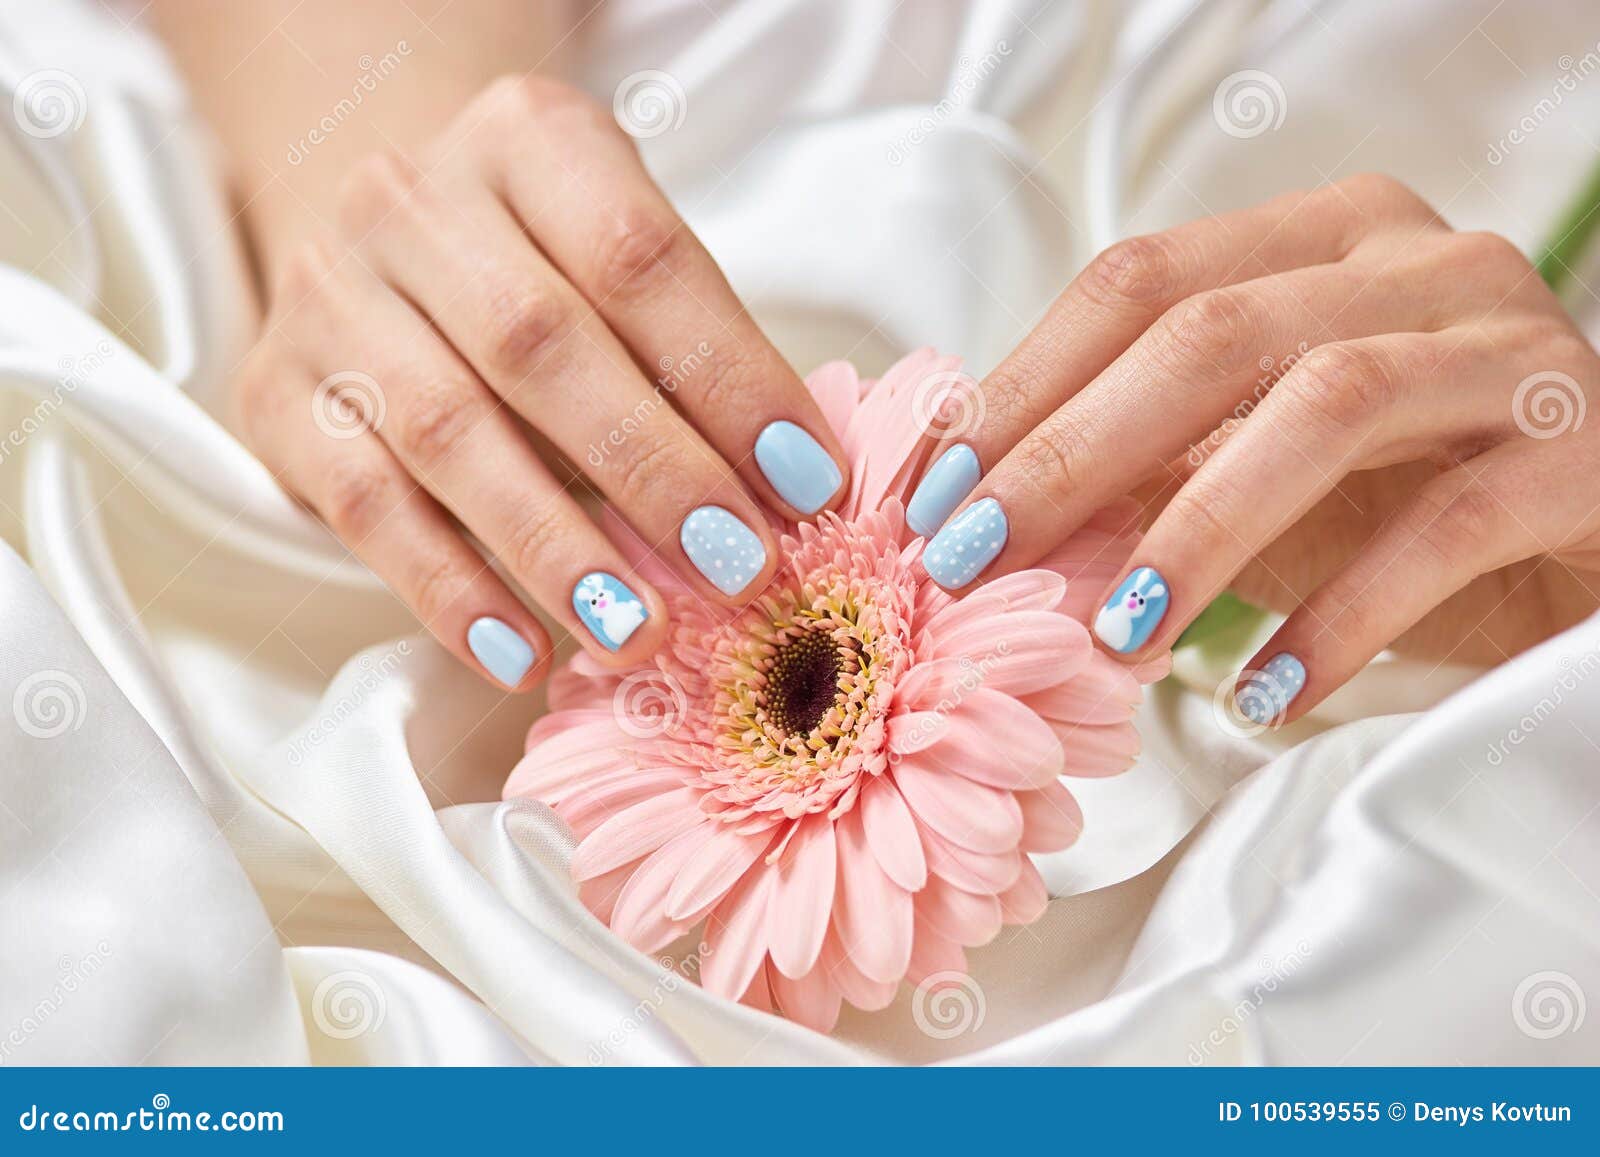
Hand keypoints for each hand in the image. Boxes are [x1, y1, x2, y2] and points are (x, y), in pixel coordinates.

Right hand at [233, 77, 847, 688]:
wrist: (384, 240)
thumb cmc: (541, 263)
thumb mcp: (622, 259)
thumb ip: (693, 352)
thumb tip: (788, 492)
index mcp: (525, 139)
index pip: (639, 257)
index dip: (730, 377)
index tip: (806, 483)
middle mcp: (410, 200)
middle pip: (539, 343)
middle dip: (652, 470)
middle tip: (736, 568)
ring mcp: (328, 294)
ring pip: (448, 432)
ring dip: (555, 546)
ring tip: (640, 632)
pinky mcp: (275, 393)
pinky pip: (364, 505)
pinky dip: (449, 590)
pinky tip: (523, 653)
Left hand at [911, 173, 1599, 723]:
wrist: (1584, 550)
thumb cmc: (1400, 504)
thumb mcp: (1251, 473)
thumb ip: (1143, 466)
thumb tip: (975, 505)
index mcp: (1322, 241)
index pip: (1143, 280)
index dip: (1025, 384)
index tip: (934, 493)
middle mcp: (1421, 263)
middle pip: (1215, 332)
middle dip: (1072, 452)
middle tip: (974, 560)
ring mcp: (1511, 343)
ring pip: (1328, 404)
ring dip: (1198, 530)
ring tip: (1116, 637)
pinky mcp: (1585, 446)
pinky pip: (1448, 523)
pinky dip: (1341, 614)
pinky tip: (1263, 690)